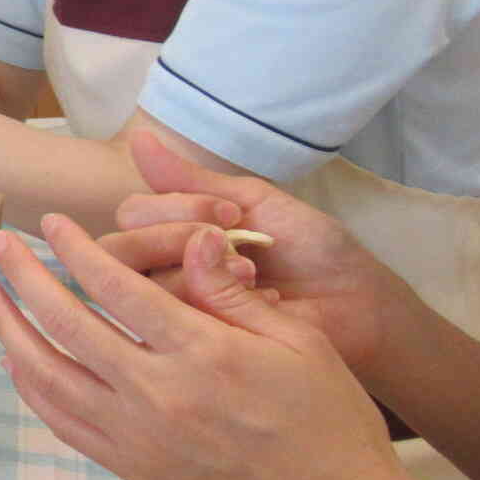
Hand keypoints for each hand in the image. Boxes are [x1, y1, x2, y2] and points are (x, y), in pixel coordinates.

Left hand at [0, 218, 405, 479]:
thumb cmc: (327, 420)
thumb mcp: (298, 341)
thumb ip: (230, 292)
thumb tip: (188, 238)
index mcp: (201, 354)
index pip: (116, 286)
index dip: (76, 248)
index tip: (51, 222)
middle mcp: (157, 395)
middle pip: (66, 325)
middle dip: (25, 278)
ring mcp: (138, 438)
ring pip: (48, 377)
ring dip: (9, 331)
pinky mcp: (133, 469)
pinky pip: (64, 423)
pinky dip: (33, 387)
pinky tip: (18, 359)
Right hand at [104, 132, 395, 374]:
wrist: (358, 301)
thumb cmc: (311, 248)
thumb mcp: (253, 201)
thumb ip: (192, 178)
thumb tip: (136, 136)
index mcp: (174, 230)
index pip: (131, 213)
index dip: (171, 209)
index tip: (228, 213)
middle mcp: (165, 269)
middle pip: (121, 250)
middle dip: (174, 239)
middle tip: (231, 243)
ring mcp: (179, 309)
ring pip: (145, 285)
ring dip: (200, 273)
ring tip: (252, 275)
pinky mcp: (199, 343)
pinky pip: (178, 320)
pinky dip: (221, 303)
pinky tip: (261, 304)